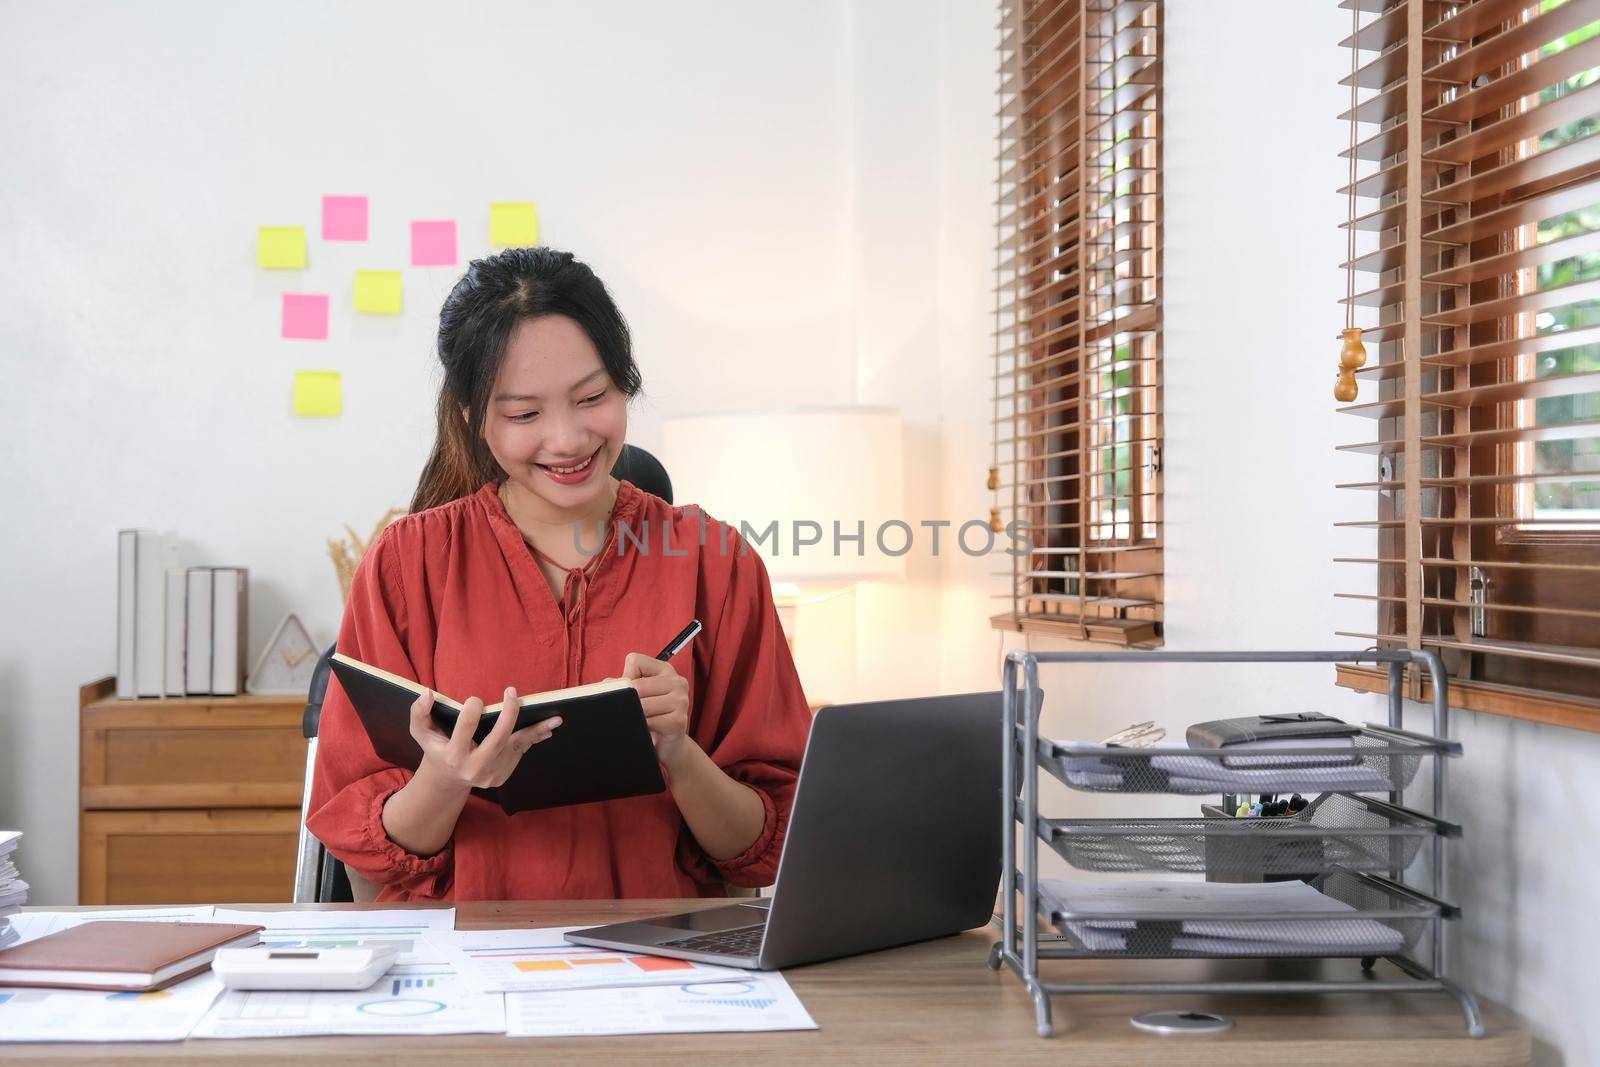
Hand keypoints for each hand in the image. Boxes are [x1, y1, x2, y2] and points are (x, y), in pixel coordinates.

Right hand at [407, 685, 559, 791]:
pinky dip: (534, 737)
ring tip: (555, 718)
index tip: (476, 699)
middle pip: (497, 740)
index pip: (464, 732)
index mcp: (453, 756)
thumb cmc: (436, 747)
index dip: (470, 715)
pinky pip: (520, 752)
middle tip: (512, 693)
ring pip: (515, 747)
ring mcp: (491, 773)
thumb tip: (427, 693)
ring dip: (535, 731)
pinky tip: (547, 727)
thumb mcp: (421, 732)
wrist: (449, 779)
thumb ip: (419, 713)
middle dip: (508, 715)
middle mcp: (474, 768)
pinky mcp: (503, 775)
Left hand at [621, 653, 691, 766]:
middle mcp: (677, 682)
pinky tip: (646, 731)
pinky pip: (649, 722)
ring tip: (638, 721)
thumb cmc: (651, 717)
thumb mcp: (638, 696)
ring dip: (633, 716)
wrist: (670, 745)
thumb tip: (602, 687)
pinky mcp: (678, 720)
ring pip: (642, 705)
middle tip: (628, 712)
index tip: (630, 692)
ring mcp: (681, 701)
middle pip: (637, 686)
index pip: (635, 661)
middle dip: (626, 701)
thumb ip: (622, 686)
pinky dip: (641, 728)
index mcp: (665, 670)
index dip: (625, 678)